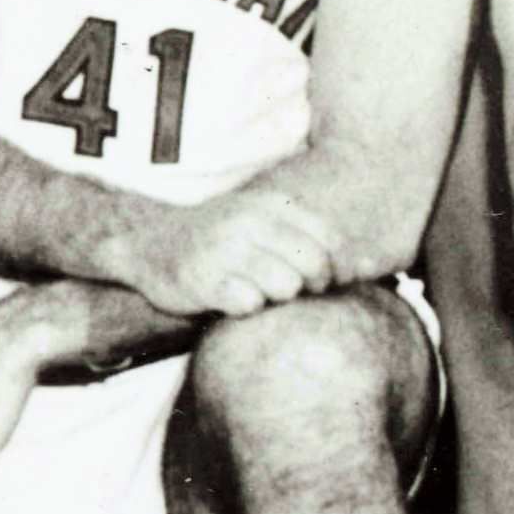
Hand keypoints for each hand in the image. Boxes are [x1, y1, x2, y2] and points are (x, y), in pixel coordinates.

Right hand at [119, 176, 340, 326]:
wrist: (145, 240)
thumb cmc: (218, 239)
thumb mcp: (260, 221)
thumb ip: (308, 237)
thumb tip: (368, 266)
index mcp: (268, 204)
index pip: (328, 239)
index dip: (332, 268)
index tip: (318, 281)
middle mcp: (248, 222)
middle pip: (312, 266)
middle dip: (311, 287)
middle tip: (289, 291)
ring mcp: (224, 250)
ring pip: (285, 286)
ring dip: (276, 298)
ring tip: (256, 292)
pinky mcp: (203, 280)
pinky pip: (249, 305)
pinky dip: (245, 309)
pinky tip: (230, 300)